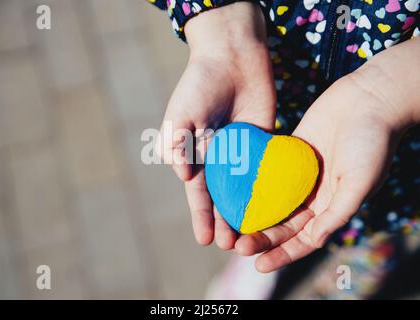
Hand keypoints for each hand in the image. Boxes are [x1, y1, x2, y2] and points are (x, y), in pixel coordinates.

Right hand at [156, 3, 275, 246]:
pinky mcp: (263, 143)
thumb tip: (182, 176)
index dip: (201, 216)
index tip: (204, 240)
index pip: (198, 193)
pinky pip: (266, 169)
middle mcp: (218, 159)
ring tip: (254, 235)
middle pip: (222, 197)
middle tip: (232, 246)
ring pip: (245, 189)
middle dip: (225, 222)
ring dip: (247, 212)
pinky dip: (270, 188)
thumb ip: (177, 142)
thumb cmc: (201, 83)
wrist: (232, 56)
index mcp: (196, 155)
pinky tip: (277, 207)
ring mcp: (242, 153)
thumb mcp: (181, 111)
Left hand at [234, 38, 419, 272]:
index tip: (260, 265)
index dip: (283, 254)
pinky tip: (233, 190)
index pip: (304, 239)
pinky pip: (269, 172)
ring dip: (254, 213)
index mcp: (332, 206)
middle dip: (262, 237)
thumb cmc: (372, 141)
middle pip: (284, 223)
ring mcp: (300, 174)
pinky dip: (254, 182)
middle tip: (237, 246)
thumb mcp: (360, 181)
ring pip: (273, 201)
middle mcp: (315, 194)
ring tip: (230, 224)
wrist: (370, 99)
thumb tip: (315, 240)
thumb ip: (338, 211)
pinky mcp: (290, 152)